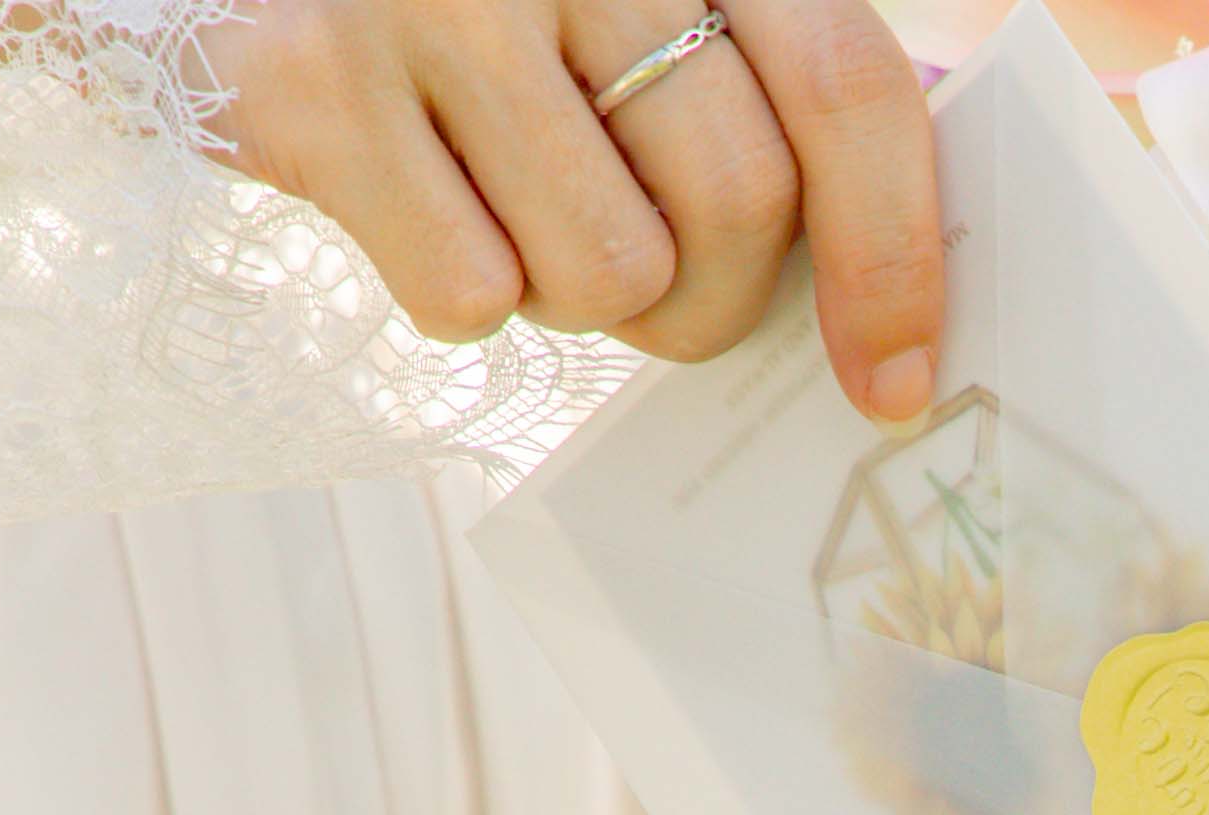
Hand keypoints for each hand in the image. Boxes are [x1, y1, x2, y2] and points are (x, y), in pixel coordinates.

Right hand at [205, 0, 944, 419]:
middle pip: (740, 203)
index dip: (892, 255)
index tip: (892, 383)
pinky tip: (417, 194)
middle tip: (657, 287)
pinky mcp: (316, 82)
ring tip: (514, 205)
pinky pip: (470, 294)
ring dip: (580, 297)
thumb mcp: (649, 0)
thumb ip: (771, 91)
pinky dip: (460, 292)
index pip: (848, 86)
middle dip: (715, 298)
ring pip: (611, 271)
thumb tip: (892, 298)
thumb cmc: (494, 7)